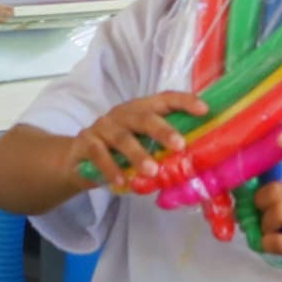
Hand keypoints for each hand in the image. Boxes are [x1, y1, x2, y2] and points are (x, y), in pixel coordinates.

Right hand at [72, 89, 204, 191]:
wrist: (76, 159)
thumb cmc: (118, 152)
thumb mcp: (140, 146)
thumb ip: (161, 151)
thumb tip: (195, 165)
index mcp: (141, 110)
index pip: (165, 99)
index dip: (184, 102)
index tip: (204, 110)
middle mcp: (122, 114)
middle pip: (144, 117)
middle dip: (163, 130)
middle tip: (180, 146)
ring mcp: (102, 127)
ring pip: (122, 138)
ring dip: (138, 155)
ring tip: (153, 172)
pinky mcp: (85, 143)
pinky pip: (99, 155)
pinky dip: (111, 169)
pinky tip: (122, 182)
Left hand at [252, 138, 281, 277]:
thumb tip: (247, 199)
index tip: (280, 138)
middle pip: (276, 192)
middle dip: (261, 203)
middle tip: (262, 211)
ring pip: (277, 214)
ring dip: (265, 225)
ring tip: (270, 230)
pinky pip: (279, 241)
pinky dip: (267, 243)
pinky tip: (271, 243)